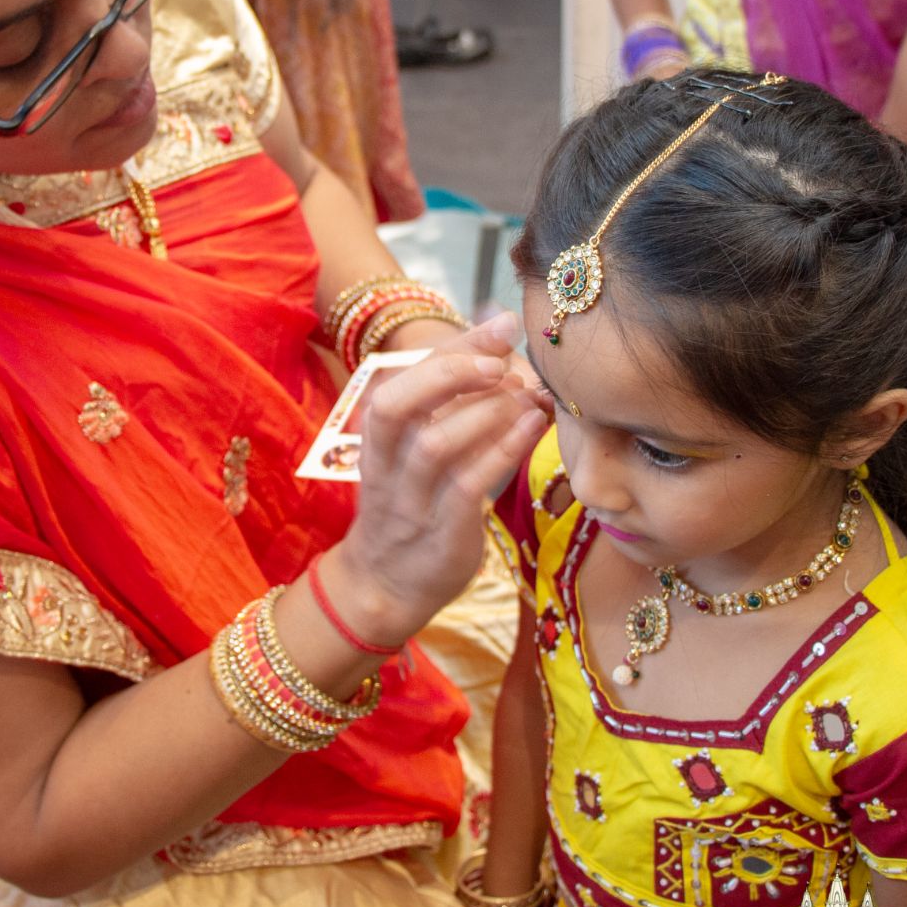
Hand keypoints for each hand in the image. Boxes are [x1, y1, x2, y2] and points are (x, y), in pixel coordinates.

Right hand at [321, 315, 546, 646]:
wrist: (385, 583)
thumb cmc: (412, 502)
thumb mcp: (413, 447)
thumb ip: (447, 400)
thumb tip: (499, 341)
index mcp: (376, 433)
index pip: (404, 374)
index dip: (454, 346)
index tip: (502, 323)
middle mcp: (385, 462)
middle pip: (397, 403)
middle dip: (452, 371)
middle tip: (503, 360)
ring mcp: (410, 501)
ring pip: (434, 444)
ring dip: (485, 412)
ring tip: (526, 395)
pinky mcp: (441, 534)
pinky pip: (466, 487)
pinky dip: (501, 451)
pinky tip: (531, 428)